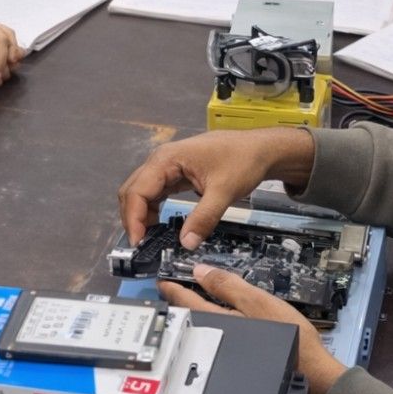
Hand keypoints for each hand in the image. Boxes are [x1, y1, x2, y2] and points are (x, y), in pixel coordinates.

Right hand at [116, 127, 314, 246]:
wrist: (260, 147)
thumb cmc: (242, 162)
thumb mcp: (224, 191)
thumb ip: (204, 218)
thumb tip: (186, 244)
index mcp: (167, 159)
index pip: (137, 191)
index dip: (133, 218)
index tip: (138, 243)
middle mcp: (161, 160)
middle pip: (132, 191)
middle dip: (133, 218)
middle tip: (141, 245)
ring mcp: (167, 166)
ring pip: (141, 192)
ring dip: (141, 215)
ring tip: (150, 239)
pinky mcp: (175, 173)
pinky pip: (155, 192)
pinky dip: (152, 209)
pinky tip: (159, 225)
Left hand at [161, 264, 346, 393]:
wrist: (311, 377)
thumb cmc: (291, 340)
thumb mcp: (258, 303)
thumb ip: (227, 287)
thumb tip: (200, 271)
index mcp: (215, 324)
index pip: (184, 302)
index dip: (171, 289)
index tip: (161, 281)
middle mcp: (213, 342)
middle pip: (188, 319)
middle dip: (178, 306)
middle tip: (171, 293)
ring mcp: (223, 355)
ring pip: (200, 331)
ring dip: (193, 318)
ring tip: (189, 306)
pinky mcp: (238, 364)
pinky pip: (214, 340)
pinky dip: (210, 329)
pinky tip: (218, 326)